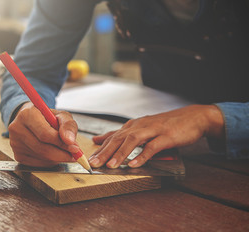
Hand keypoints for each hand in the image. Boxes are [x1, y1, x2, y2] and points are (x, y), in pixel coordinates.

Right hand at [8, 102, 79, 166]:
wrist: (31, 120)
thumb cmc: (47, 117)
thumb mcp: (61, 115)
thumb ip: (68, 126)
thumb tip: (70, 141)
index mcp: (27, 114)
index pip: (45, 134)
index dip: (62, 143)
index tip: (74, 147)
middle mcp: (17, 128)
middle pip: (42, 148)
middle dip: (62, 154)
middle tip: (73, 154)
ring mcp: (15, 143)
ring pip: (41, 157)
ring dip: (57, 158)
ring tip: (64, 151)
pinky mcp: (17, 155)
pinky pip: (37, 164)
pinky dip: (49, 161)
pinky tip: (53, 154)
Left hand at [89, 105, 223, 168]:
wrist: (193, 117)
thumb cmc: (166, 125)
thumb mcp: (143, 128)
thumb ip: (123, 135)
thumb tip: (101, 139)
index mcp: (134, 125)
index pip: (113, 136)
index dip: (101, 147)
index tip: (89, 157)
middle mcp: (140, 126)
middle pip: (119, 138)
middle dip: (105, 151)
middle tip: (93, 163)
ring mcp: (153, 130)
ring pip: (132, 141)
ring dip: (120, 153)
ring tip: (110, 165)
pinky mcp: (166, 136)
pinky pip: (152, 147)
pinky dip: (142, 156)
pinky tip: (134, 164)